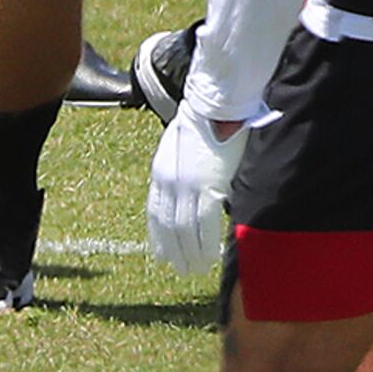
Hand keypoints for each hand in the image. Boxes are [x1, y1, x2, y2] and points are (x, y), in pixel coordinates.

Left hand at [146, 108, 248, 273]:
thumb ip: (187, 169)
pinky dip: (206, 243)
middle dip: (175, 251)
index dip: (159, 237)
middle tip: (183, 269)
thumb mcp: (185, 146)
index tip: (163, 254)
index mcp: (162, 170)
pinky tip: (210, 256)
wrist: (216, 102)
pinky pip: (204, 224)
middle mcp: (169, 181)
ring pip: (184, 229)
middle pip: (168, 225)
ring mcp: (186, 185)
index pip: (156, 212)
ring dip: (190, 253)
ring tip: (196, 269)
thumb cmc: (209, 118)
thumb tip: (201, 189)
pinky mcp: (206, 186)